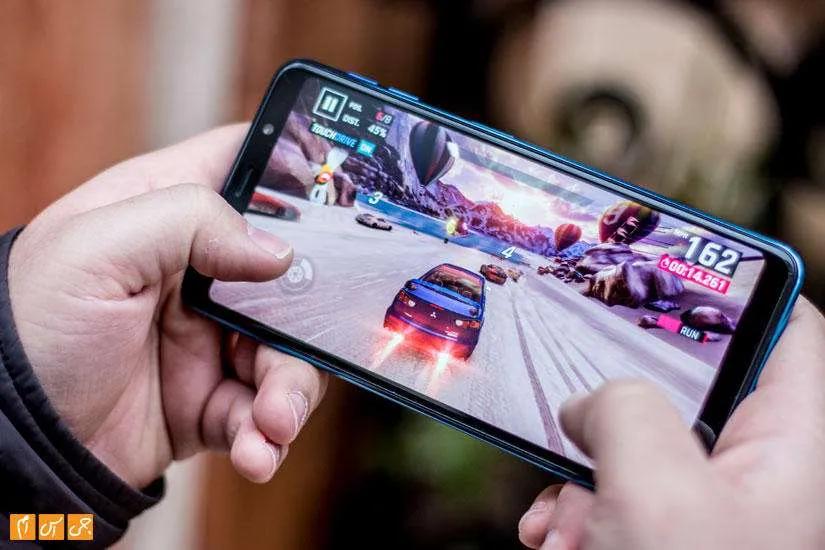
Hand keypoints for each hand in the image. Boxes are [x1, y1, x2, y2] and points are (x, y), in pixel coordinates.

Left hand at [8, 125, 327, 488]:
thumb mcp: (93, 249)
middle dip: (308, 317)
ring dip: (292, 392)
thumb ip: (189, 222)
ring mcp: (211, 338)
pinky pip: (265, 413)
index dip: (296, 170)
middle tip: (301, 348)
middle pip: (292, 274)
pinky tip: (256, 450)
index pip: (244, 166)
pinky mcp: (212, 399)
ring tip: (272, 423)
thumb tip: (280, 251)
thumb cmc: (28, 327)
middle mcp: (199, 272)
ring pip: (288, 352)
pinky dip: (269, 436)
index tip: (341, 194)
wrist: (10, 445)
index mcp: (167, 213)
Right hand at [519, 297, 824, 549]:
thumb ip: (623, 410)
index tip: (677, 262)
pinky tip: (557, 537)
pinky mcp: (660, 534)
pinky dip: (573, 512)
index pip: (788, 332)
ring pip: (630, 449)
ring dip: (579, 476)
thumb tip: (587, 406)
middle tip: (579, 419)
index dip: (741, 288)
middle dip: (612, 411)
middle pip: (680, 390)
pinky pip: (609, 496)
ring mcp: (701, 507)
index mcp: (786, 444)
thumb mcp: (655, 488)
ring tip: (565, 521)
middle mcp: (747, 469)